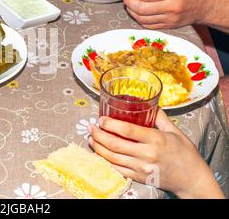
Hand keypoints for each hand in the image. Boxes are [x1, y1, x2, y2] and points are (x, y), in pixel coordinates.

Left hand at [88, 110, 224, 197]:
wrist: (192, 179)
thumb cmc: (185, 154)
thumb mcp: (175, 131)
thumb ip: (159, 117)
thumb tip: (149, 103)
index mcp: (156, 140)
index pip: (128, 130)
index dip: (111, 124)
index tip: (101, 119)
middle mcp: (147, 155)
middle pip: (115, 144)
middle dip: (99, 135)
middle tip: (91, 127)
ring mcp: (141, 168)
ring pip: (113, 158)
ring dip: (98, 147)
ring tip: (91, 138)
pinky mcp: (139, 178)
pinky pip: (117, 169)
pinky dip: (105, 160)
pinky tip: (99, 153)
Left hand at [124, 0, 208, 28]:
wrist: (204, 3)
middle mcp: (172, 6)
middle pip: (140, 8)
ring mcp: (169, 19)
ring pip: (140, 18)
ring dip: (131, 8)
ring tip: (133, 0)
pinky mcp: (167, 26)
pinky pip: (145, 24)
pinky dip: (137, 16)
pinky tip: (138, 9)